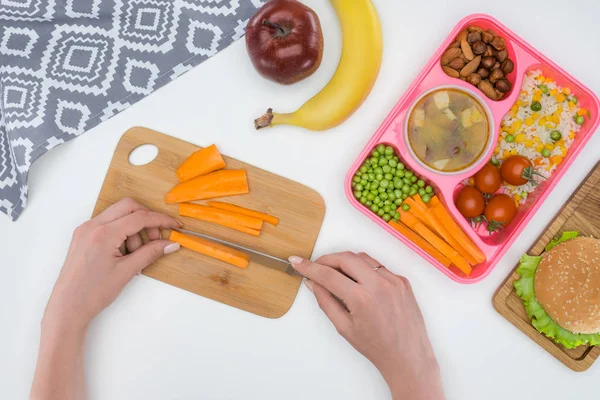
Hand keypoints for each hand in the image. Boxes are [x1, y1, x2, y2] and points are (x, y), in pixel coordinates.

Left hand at [44, 197, 181, 331]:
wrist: (67, 307)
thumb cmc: (92, 293)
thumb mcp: (127, 271)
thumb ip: (151, 253)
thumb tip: (170, 244)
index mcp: (103, 234)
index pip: (140, 217)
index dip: (161, 220)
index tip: (174, 226)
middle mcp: (92, 226)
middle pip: (129, 207)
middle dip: (147, 219)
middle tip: (156, 239)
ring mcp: (86, 230)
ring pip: (119, 215)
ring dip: (134, 229)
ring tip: (136, 255)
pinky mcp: (83, 236)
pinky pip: (108, 224)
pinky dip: (122, 233)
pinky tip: (125, 253)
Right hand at [289, 252, 443, 399]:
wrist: (408, 357)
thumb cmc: (377, 347)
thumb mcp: (344, 327)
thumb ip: (325, 301)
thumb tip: (312, 282)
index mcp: (362, 299)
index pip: (328, 275)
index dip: (309, 267)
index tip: (298, 262)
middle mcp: (379, 285)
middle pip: (345, 258)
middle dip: (327, 259)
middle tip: (316, 267)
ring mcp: (394, 280)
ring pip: (363, 258)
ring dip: (346, 261)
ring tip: (336, 274)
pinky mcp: (402, 281)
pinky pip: (378, 267)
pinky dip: (364, 269)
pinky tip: (359, 282)